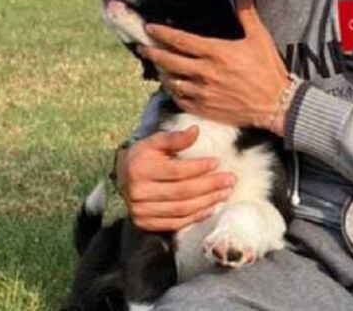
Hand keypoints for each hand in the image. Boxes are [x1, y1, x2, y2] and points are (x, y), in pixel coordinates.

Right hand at [117, 127, 236, 231]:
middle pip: (182, 192)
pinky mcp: (145, 223)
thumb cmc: (144, 156)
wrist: (122, 177)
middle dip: (210, 186)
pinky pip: (175, 223)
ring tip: (225, 193)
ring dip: (207, 202)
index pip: (176, 171)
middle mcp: (138, 193)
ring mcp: (141, 211)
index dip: (199, 167)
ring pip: (181, 210)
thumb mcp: (155, 142)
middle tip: (230, 180)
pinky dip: (196, 217)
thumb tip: (196, 130)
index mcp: (140, 169)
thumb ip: (175, 138)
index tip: (218, 162)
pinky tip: (211, 208)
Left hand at [141, 0, 290, 132]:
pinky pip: (180, 100)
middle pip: (170, 60)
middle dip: (153, 52)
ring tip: (157, 66)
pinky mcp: (205, 108)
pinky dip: (173, 92)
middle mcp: (205, 72)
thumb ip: (247, 14)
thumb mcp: (260, 38)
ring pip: (172, 81)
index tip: (150, 28)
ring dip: (162, 72)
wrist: (277, 103)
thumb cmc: (268, 70)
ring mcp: (203, 92)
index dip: (162, 33)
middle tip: (142, 47)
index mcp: (216, 52)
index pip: (181, 40)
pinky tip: (172, 86)